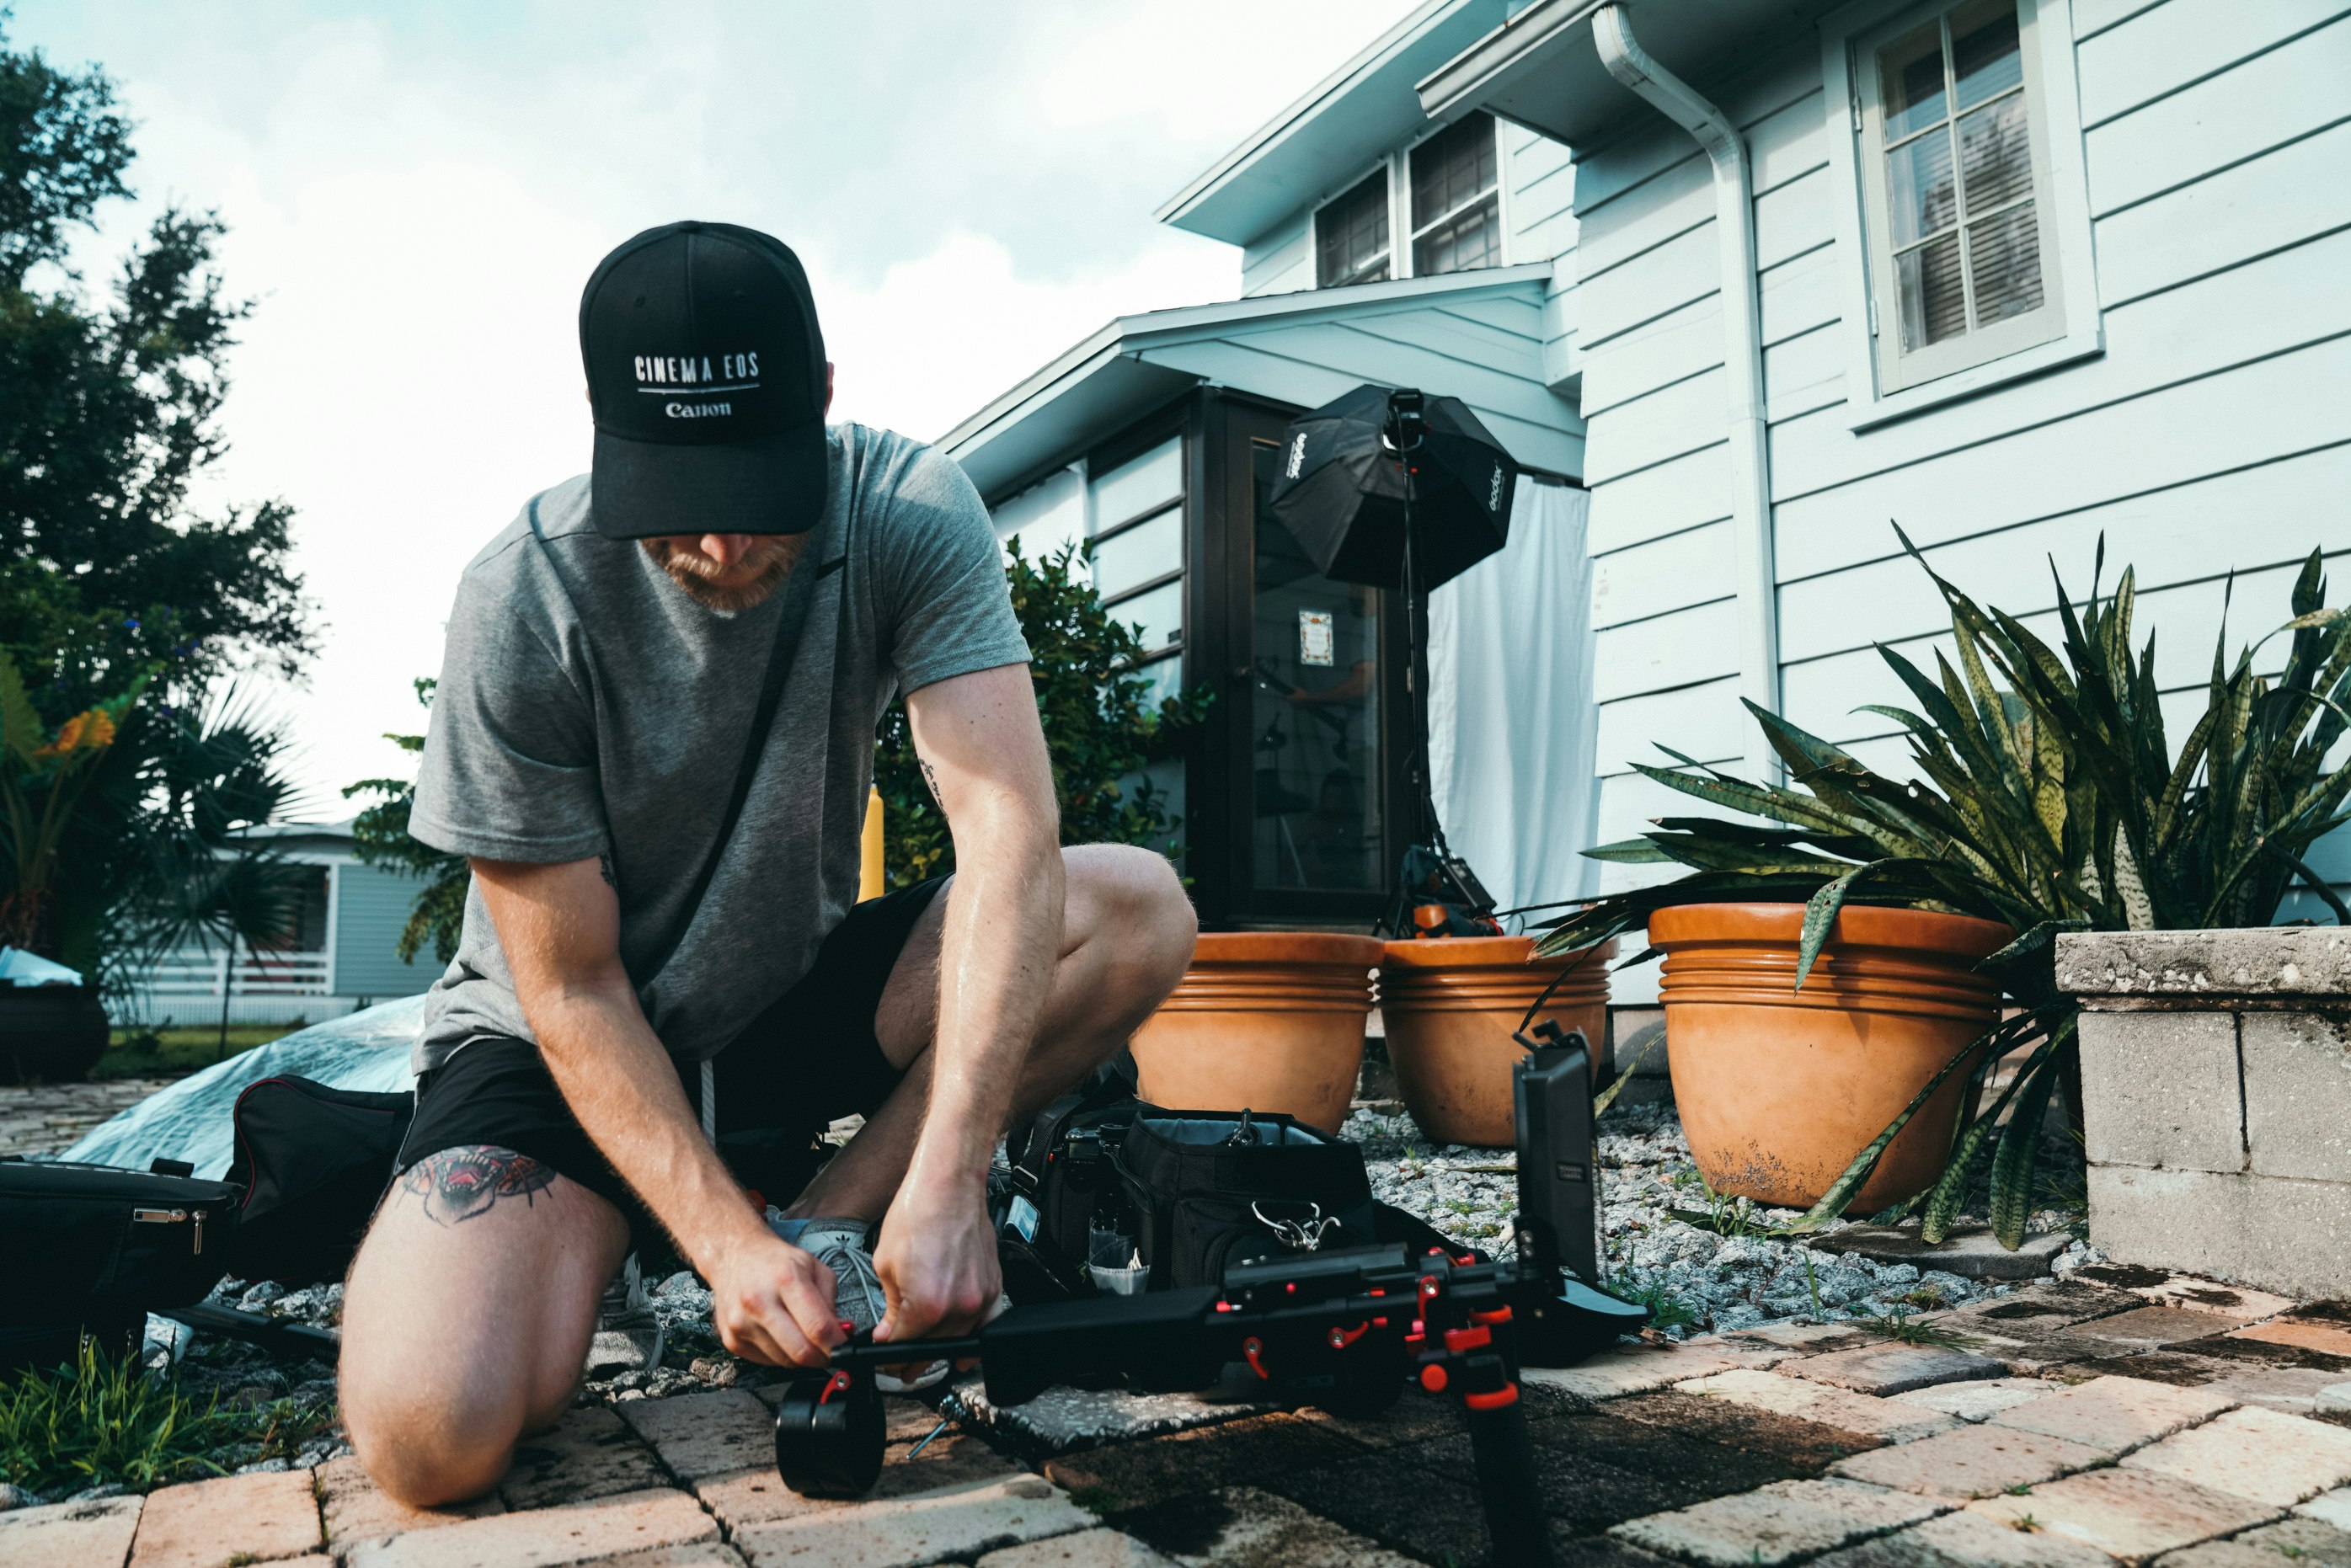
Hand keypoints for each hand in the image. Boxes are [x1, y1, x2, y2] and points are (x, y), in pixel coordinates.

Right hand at [705, 1229, 845, 1367]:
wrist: (734, 1256)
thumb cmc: (774, 1261)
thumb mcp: (814, 1267)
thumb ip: (830, 1301)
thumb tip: (840, 1333)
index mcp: (785, 1279)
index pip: (818, 1327)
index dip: (837, 1344)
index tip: (844, 1347)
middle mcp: (759, 1301)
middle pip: (801, 1352)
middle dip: (822, 1358)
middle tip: (829, 1351)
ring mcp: (741, 1323)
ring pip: (785, 1362)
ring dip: (800, 1356)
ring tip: (800, 1334)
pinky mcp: (730, 1339)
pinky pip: (767, 1362)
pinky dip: (780, 1354)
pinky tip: (780, 1335)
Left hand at [870, 1176, 999, 1348]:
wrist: (949, 1185)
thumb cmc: (919, 1212)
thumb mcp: (886, 1263)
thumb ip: (890, 1306)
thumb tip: (890, 1331)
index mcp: (926, 1304)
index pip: (903, 1346)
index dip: (887, 1353)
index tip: (883, 1352)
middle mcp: (958, 1307)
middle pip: (932, 1350)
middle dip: (911, 1360)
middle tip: (900, 1363)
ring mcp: (981, 1299)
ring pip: (960, 1342)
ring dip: (940, 1352)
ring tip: (926, 1358)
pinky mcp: (995, 1287)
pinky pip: (989, 1326)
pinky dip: (975, 1342)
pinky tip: (965, 1353)